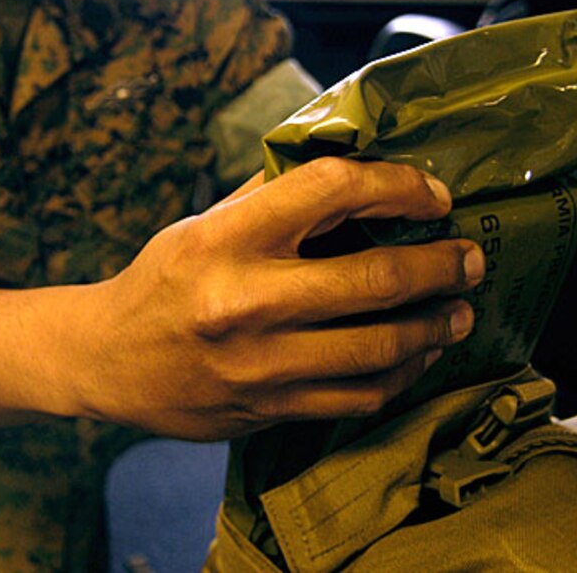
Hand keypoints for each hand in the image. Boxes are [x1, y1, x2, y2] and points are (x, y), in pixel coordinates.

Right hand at [69, 157, 482, 439]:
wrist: (107, 360)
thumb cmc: (161, 280)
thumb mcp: (203, 223)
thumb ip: (272, 196)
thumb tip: (352, 167)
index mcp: (225, 237)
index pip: (330, 188)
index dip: (395, 184)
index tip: (429, 193)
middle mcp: (244, 300)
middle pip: (373, 277)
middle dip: (440, 265)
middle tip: (470, 257)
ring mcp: (259, 364)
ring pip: (378, 348)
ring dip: (435, 324)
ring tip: (460, 310)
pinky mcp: (269, 409)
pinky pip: (359, 397)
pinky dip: (403, 374)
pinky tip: (419, 354)